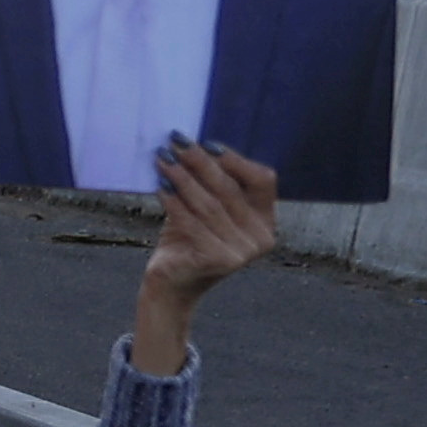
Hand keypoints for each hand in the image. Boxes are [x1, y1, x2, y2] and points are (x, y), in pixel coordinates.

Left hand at [134, 135, 277, 373]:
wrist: (172, 283)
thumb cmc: (188, 239)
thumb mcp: (205, 208)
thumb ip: (210, 183)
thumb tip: (192, 143)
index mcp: (266, 221)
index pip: (263, 180)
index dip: (236, 160)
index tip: (206, 144)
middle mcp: (261, 238)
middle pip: (230, 189)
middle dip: (200, 162)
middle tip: (175, 142)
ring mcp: (242, 252)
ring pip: (209, 204)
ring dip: (182, 178)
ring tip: (162, 159)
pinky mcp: (218, 260)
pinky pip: (192, 222)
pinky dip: (173, 201)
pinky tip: (159, 186)